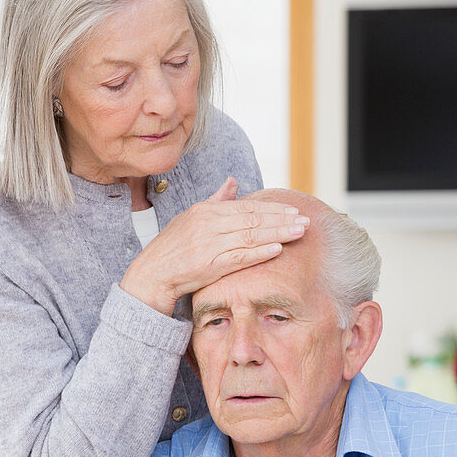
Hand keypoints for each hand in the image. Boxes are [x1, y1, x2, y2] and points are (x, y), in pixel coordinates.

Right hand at [121, 178, 309, 314]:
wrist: (152, 274)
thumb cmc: (172, 248)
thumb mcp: (191, 217)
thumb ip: (215, 200)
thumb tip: (232, 182)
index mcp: (205, 211)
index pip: (246, 206)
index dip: (272, 208)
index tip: (293, 210)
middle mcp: (208, 224)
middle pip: (253, 219)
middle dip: (282, 219)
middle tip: (305, 220)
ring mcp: (209, 244)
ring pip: (250, 236)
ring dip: (278, 234)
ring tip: (299, 232)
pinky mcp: (209, 265)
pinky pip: (239, 257)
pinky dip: (259, 253)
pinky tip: (277, 249)